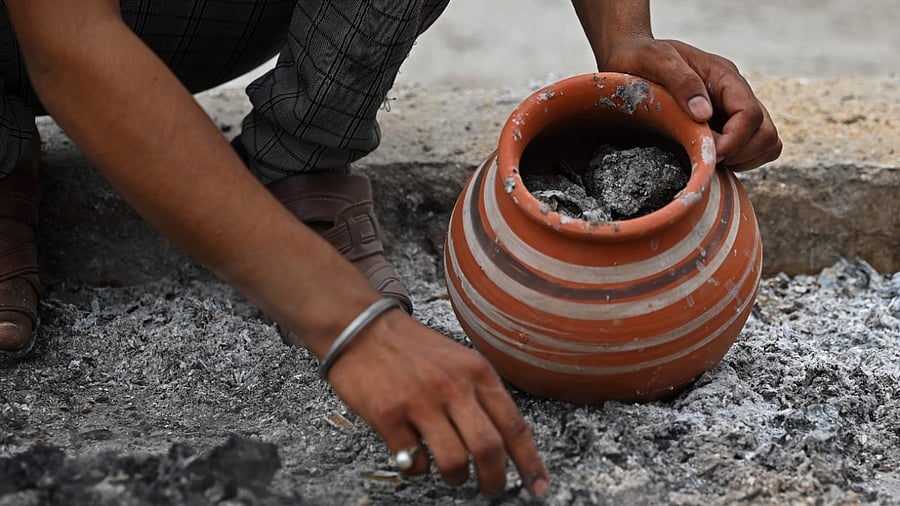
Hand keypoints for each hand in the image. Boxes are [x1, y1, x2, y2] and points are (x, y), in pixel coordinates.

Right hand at [326, 309, 549, 499]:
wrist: (362, 329)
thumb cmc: (413, 350)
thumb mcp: (459, 360)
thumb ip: (481, 395)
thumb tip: (505, 443)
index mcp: (477, 372)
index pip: (514, 424)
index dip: (530, 462)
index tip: (538, 487)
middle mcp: (453, 386)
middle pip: (488, 448)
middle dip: (495, 480)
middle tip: (492, 490)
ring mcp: (420, 402)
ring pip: (454, 462)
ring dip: (456, 478)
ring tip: (452, 474)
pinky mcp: (389, 416)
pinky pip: (415, 462)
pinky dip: (419, 468)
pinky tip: (415, 454)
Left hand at [598, 37, 782, 171]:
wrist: (632, 57)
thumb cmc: (642, 57)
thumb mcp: (657, 61)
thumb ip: (682, 83)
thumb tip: (704, 114)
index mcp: (724, 77)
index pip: (750, 114)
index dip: (734, 141)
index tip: (708, 154)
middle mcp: (734, 95)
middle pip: (765, 133)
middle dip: (741, 153)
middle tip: (706, 159)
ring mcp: (732, 111)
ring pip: (765, 143)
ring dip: (742, 159)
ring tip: (708, 159)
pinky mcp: (724, 126)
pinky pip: (749, 151)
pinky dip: (736, 161)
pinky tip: (706, 158)